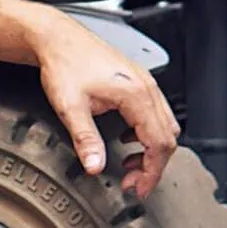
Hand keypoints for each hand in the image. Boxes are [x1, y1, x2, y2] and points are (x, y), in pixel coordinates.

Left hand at [29, 14, 180, 198]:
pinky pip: (156, 114)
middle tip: (133, 183)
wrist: (59, 38)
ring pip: (165, 126)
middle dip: (153, 166)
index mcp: (136, 95)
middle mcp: (147, 87)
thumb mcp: (70, 108)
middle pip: (168, 137)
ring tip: (130, 165)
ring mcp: (145, 83)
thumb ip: (86, 140)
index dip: (152, 172)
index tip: (139, 189)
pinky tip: (127, 139)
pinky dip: (148, 133)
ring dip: (152, 150)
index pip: (159, 143)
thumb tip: (95, 166)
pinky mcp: (138, 82)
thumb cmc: (65, 64)